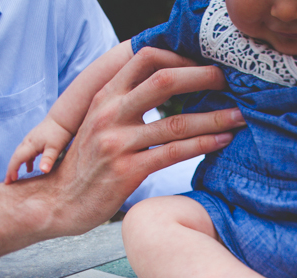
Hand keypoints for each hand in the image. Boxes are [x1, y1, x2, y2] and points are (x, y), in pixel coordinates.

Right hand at [5, 116, 73, 183]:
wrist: (62, 118)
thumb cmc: (59, 133)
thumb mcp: (55, 148)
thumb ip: (48, 159)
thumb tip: (43, 170)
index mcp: (30, 145)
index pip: (16, 159)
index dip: (12, 171)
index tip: (9, 182)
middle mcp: (27, 142)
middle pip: (15, 157)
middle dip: (11, 169)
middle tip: (8, 182)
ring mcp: (31, 140)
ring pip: (20, 154)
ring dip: (16, 165)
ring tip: (15, 177)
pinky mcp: (36, 140)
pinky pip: (27, 153)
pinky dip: (26, 161)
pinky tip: (29, 169)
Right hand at [27, 46, 243, 237]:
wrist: (57, 202)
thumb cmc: (85, 165)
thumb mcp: (97, 125)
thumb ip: (125, 106)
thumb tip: (164, 91)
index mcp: (104, 97)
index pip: (145, 59)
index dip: (179, 57)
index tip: (204, 64)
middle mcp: (110, 114)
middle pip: (164, 81)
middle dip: (203, 78)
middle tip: (231, 81)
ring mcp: (117, 143)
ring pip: (175, 123)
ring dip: (214, 117)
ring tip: (239, 116)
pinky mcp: (126, 171)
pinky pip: (172, 153)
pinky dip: (202, 144)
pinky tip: (222, 141)